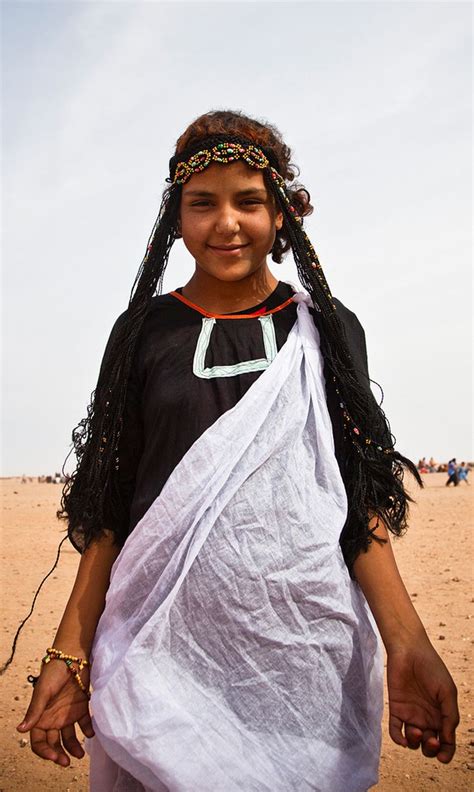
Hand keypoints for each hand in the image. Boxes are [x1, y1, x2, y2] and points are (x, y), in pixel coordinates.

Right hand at [16, 658, 93, 766]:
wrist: (72, 656)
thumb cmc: (54, 672)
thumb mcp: (43, 692)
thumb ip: (34, 711)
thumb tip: (20, 730)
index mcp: (40, 717)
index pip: (39, 741)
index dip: (44, 751)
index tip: (54, 756)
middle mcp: (53, 718)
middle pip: (54, 743)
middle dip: (59, 754)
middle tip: (67, 762)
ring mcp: (67, 713)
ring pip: (69, 737)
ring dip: (74, 747)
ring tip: (81, 755)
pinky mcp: (82, 707)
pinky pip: (85, 723)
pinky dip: (89, 730)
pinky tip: (91, 734)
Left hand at [386, 639, 458, 762]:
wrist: (410, 651)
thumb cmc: (432, 668)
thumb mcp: (447, 692)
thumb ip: (450, 716)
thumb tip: (448, 740)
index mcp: (442, 715)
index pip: (446, 741)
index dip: (446, 753)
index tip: (444, 757)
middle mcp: (427, 717)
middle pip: (429, 745)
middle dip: (430, 750)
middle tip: (431, 741)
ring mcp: (411, 714)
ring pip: (413, 741)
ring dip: (415, 744)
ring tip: (416, 731)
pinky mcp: (396, 708)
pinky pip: (396, 730)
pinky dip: (398, 739)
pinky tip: (402, 739)